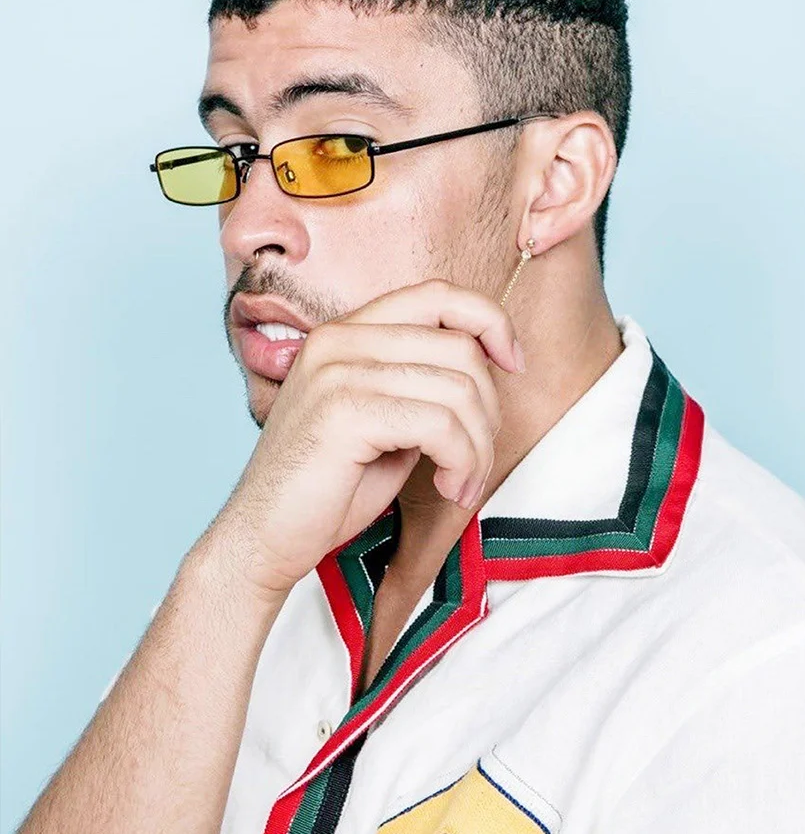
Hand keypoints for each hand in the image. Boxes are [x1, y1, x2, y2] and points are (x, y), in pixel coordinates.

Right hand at [202, 278, 523, 605]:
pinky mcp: (343, 411)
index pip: (437, 294)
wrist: (262, 539)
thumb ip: (422, 386)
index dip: (489, 321)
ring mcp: (337, 370)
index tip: (513, 363)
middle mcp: (339, 339)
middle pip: (459, 346)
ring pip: (457, 388)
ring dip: (477, 447)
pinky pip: (440, 425)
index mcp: (347, 333)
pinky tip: (449, 488)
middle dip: (488, 409)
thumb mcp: (385, 421)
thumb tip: (489, 371)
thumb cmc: (328, 488)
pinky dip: (462, 461)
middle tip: (476, 460)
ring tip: (461, 482)